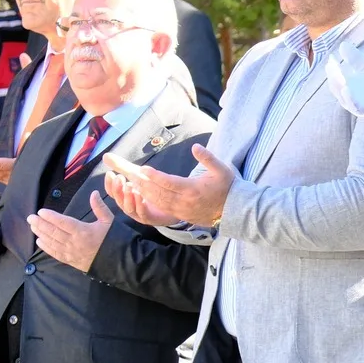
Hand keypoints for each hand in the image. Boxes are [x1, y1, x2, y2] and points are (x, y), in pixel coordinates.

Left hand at [29, 198, 113, 273]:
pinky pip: (55, 253)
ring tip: (32, 226)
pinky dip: (46, 248)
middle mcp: (74, 242)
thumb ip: (100, 207)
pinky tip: (39, 242)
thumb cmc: (113, 240)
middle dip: (40, 224)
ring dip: (41, 234)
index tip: (41, 212)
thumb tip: (94, 193)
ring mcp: (72, 252)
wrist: (118, 262)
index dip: (51, 217)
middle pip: (53, 232)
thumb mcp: (109, 221)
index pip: (63, 222)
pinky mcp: (71, 260)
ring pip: (52, 242)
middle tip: (30, 217)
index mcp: (83, 231)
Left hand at [100, 144, 234, 225]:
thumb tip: (195, 147)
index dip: (155, 176)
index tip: (143, 169)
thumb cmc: (228, 188)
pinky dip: (151, 201)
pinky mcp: (181, 215)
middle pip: (159, 193)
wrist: (233, 211)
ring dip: (144, 192)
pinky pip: (162, 208)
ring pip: (158, 201)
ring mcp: (182, 210)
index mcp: (193, 189)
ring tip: (132, 182)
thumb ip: (208, 158)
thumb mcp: (222, 170)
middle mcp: (185, 201)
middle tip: (130, 174)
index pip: (169, 182)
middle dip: (143, 183)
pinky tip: (143, 194)